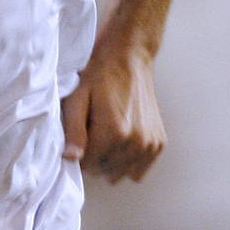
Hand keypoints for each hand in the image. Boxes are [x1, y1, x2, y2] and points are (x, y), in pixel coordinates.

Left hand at [61, 42, 164, 182]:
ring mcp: (151, 144)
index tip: (81, 132)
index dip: (79, 151)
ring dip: (112, 160)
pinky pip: (139, 169)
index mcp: (114, 132)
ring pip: (122, 173)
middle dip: (95, 156)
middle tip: (94, 130)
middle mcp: (136, 142)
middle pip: (105, 171)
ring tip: (109, 133)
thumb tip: (70, 158)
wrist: (130, 56)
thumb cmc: (99, 74)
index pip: (87, 165)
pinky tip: (123, 137)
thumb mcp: (77, 97)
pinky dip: (129, 160)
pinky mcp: (159, 142)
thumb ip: (73, 131)